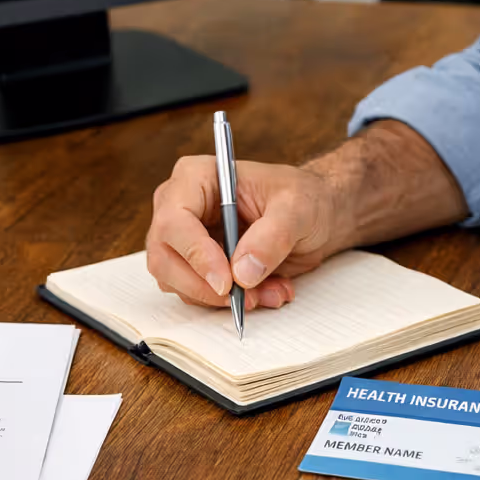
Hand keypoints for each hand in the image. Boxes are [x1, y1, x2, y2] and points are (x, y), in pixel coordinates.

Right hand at [145, 156, 350, 310]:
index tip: (226, 281)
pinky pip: (198, 294)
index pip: (174, 220)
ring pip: (177, 283)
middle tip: (245, 297)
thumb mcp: (298, 208)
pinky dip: (230, 302)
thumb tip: (242, 272)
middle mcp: (181, 207)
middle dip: (204, 286)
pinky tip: (265, 291)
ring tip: (270, 289)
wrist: (315, 216)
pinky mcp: (196, 266)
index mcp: (197, 177)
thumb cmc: (303, 198)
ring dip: (222, 298)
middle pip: (164, 257)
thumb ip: (272, 236)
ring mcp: (185, 239)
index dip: (195, 254)